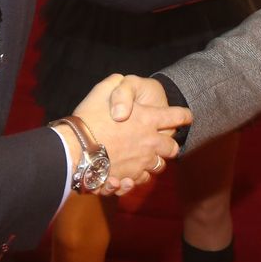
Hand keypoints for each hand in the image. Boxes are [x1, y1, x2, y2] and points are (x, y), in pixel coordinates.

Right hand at [71, 74, 189, 195]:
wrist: (74, 149)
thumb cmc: (89, 118)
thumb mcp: (103, 90)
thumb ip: (118, 85)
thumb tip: (122, 82)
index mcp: (149, 119)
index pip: (177, 116)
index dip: (183, 115)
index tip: (186, 116)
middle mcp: (150, 142)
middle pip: (172, 147)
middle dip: (171, 144)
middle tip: (164, 142)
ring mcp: (142, 162)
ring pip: (159, 165)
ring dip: (155, 161)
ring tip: (145, 158)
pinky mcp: (131, 177)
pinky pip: (142, 179)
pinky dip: (139, 176)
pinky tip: (130, 172)